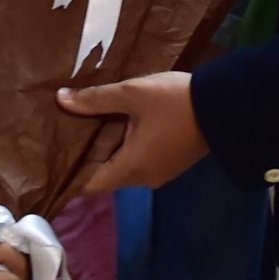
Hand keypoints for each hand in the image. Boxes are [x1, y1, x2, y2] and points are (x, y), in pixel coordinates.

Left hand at [64, 73, 207, 192]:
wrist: (224, 106)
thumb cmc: (175, 101)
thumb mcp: (133, 93)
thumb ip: (96, 99)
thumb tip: (61, 99)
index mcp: (131, 168)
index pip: (89, 186)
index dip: (69, 175)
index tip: (54, 159)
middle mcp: (144, 178)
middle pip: (105, 177)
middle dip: (87, 159)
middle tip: (67, 135)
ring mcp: (160, 173)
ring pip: (123, 169)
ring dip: (108, 153)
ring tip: (89, 127)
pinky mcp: (171, 163)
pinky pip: (139, 162)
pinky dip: (125, 150)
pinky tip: (119, 127)